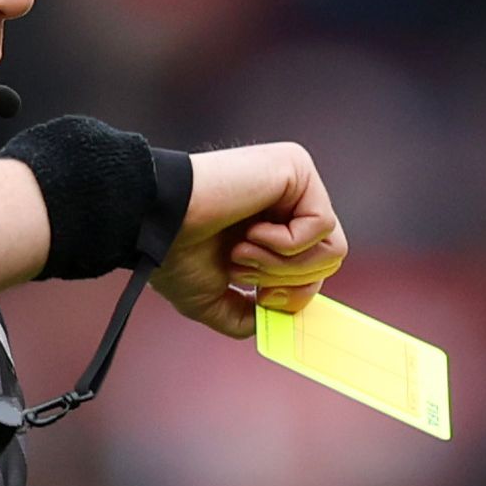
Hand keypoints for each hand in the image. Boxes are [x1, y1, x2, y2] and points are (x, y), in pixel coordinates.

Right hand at [157, 143, 342, 338]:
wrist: (154, 225)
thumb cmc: (174, 254)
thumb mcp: (213, 299)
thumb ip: (247, 314)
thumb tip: (277, 319)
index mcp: (274, 222)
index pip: (319, 266)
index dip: (295, 293)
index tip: (261, 296)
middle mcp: (290, 197)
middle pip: (331, 260)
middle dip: (285, 280)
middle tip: (241, 267)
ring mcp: (296, 179)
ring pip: (332, 248)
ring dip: (281, 264)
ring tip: (241, 250)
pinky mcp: (296, 166)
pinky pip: (321, 225)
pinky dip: (282, 243)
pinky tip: (248, 231)